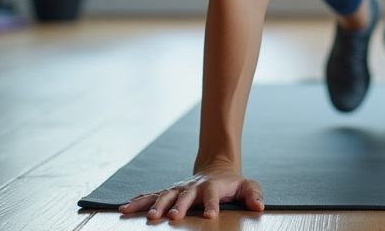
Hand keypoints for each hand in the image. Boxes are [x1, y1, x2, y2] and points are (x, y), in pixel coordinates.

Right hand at [117, 167, 263, 220]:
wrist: (216, 167)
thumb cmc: (232, 182)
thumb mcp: (247, 185)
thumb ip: (254, 194)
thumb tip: (259, 206)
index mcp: (211, 185)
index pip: (212, 195)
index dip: (211, 204)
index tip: (211, 216)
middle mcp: (192, 186)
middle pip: (183, 195)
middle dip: (177, 206)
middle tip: (172, 217)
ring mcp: (179, 188)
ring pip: (163, 195)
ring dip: (153, 205)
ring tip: (142, 216)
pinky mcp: (169, 192)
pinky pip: (151, 196)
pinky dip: (138, 201)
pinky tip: (125, 209)